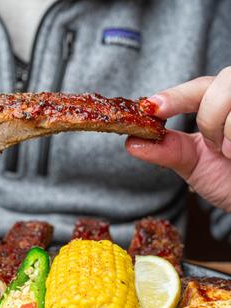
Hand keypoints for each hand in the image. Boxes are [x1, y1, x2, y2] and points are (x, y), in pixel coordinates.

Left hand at [126, 68, 230, 211]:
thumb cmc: (227, 180)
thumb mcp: (192, 164)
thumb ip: (165, 150)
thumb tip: (131, 142)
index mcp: (221, 105)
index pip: (200, 87)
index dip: (176, 96)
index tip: (151, 108)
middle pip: (223, 82)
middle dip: (211, 117)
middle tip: (215, 147)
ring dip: (229, 130)